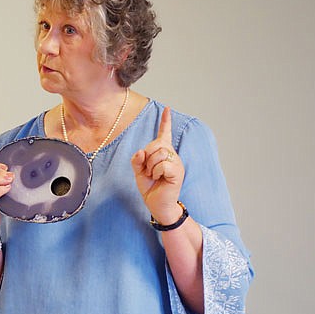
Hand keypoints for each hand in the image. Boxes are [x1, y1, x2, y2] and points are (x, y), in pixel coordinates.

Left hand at [131, 107, 184, 223]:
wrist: (157, 204)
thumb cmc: (150, 187)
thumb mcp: (138, 171)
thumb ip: (137, 159)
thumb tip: (141, 151)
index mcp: (163, 153)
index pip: (165, 133)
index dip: (165, 121)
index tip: (167, 109)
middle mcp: (172, 155)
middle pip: (156, 144)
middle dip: (146, 158)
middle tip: (149, 171)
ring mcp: (176, 163)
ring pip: (159, 153)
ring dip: (151, 166)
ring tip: (154, 176)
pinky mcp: (177, 172)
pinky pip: (162, 164)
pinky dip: (156, 172)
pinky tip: (159, 179)